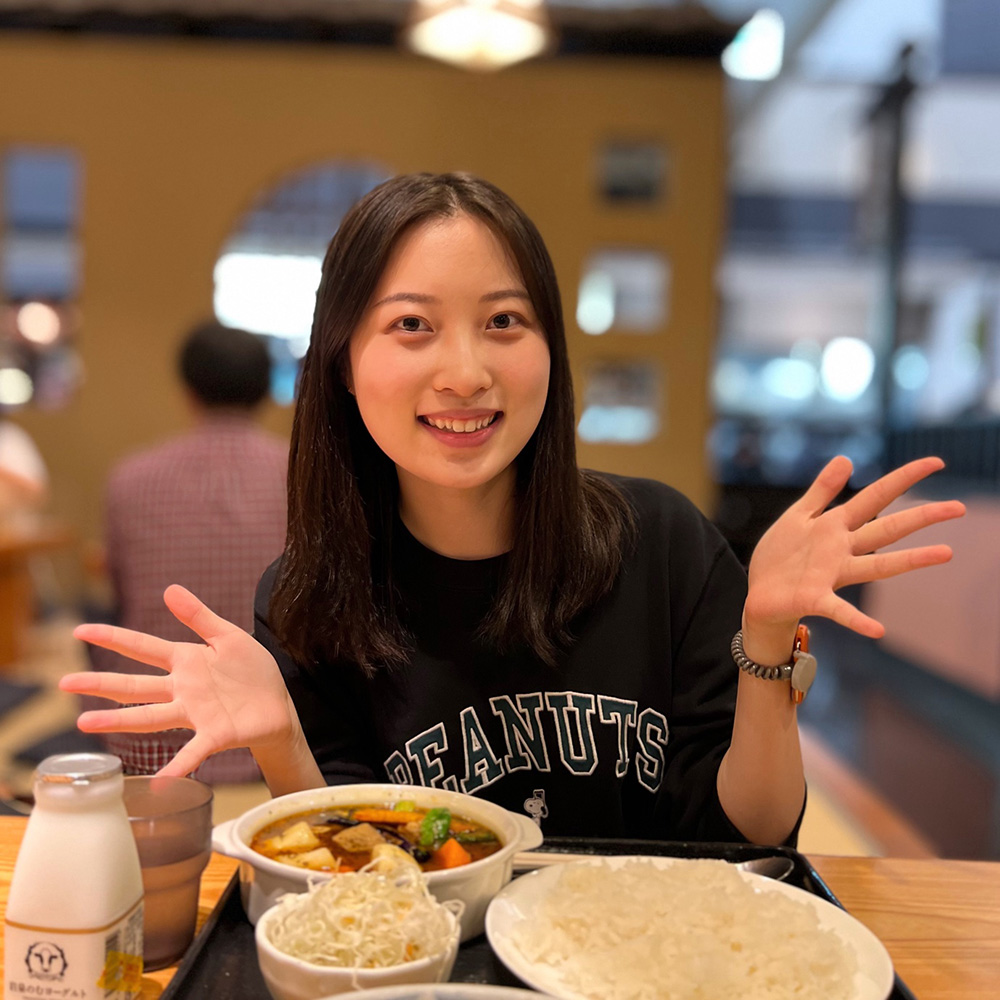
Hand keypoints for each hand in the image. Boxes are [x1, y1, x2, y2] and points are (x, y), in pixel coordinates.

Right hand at [59, 584, 297, 777]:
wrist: (279, 705)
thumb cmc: (252, 672)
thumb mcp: (228, 636)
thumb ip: (199, 616)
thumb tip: (169, 588)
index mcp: (185, 661)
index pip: (142, 647)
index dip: (112, 638)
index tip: (80, 630)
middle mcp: (182, 689)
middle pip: (134, 685)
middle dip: (99, 683)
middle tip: (63, 683)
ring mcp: (195, 713)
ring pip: (150, 717)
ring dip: (118, 721)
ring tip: (85, 723)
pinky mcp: (215, 734)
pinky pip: (192, 751)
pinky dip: (177, 766)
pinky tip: (160, 780)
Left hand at [744, 455, 964, 639]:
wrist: (760, 594)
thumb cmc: (781, 556)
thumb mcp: (799, 516)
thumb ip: (822, 490)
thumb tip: (847, 458)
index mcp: (835, 526)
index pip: (876, 496)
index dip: (904, 478)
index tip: (937, 462)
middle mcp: (841, 550)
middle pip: (886, 529)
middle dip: (921, 517)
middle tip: (958, 507)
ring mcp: (832, 575)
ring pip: (876, 566)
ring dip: (909, 561)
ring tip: (945, 553)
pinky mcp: (815, 598)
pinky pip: (839, 610)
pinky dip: (856, 620)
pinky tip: (877, 630)